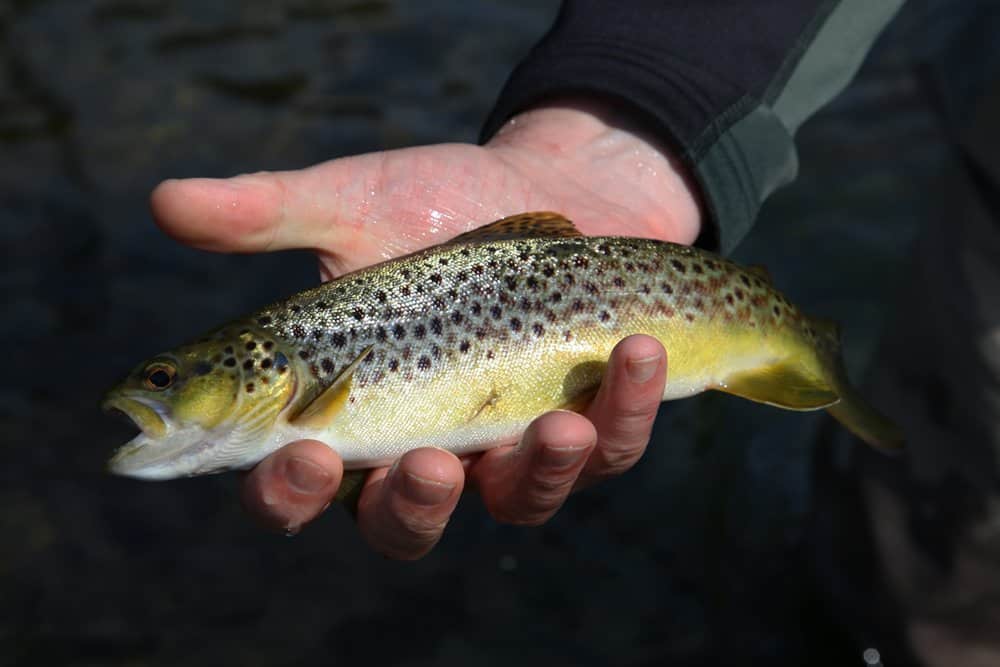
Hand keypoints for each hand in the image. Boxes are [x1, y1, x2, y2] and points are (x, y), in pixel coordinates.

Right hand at [151, 98, 699, 557]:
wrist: (554, 186)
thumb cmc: (440, 202)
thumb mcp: (355, 201)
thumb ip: (271, 214)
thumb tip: (164, 200)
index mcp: (353, 406)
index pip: (297, 479)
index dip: (285, 490)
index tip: (297, 454)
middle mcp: (427, 442)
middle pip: (402, 524)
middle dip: (412, 508)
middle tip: (425, 466)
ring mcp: (511, 443)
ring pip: (515, 502)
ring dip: (536, 472)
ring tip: (557, 422)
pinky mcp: (591, 424)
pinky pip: (609, 450)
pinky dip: (626, 413)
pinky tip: (637, 353)